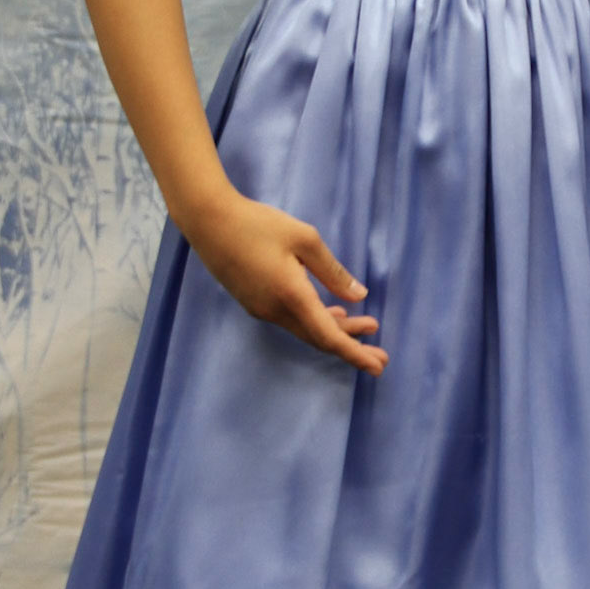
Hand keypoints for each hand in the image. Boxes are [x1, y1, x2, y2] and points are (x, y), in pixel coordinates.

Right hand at [187, 188, 386, 375]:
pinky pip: (291, 320)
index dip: (354, 353)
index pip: (328, 336)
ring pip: (305, 328)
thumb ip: (332, 271)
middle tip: (381, 353)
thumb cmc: (258, 224)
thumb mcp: (304, 239)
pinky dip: (315, 320)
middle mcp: (276, 311)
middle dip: (351, 345)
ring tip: (364, 326)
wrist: (208, 221)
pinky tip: (330, 310)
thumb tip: (358, 296)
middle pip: (319, 337)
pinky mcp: (253, 302)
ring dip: (334, 330)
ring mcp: (262, 309)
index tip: (377, 366)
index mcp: (292, 296)